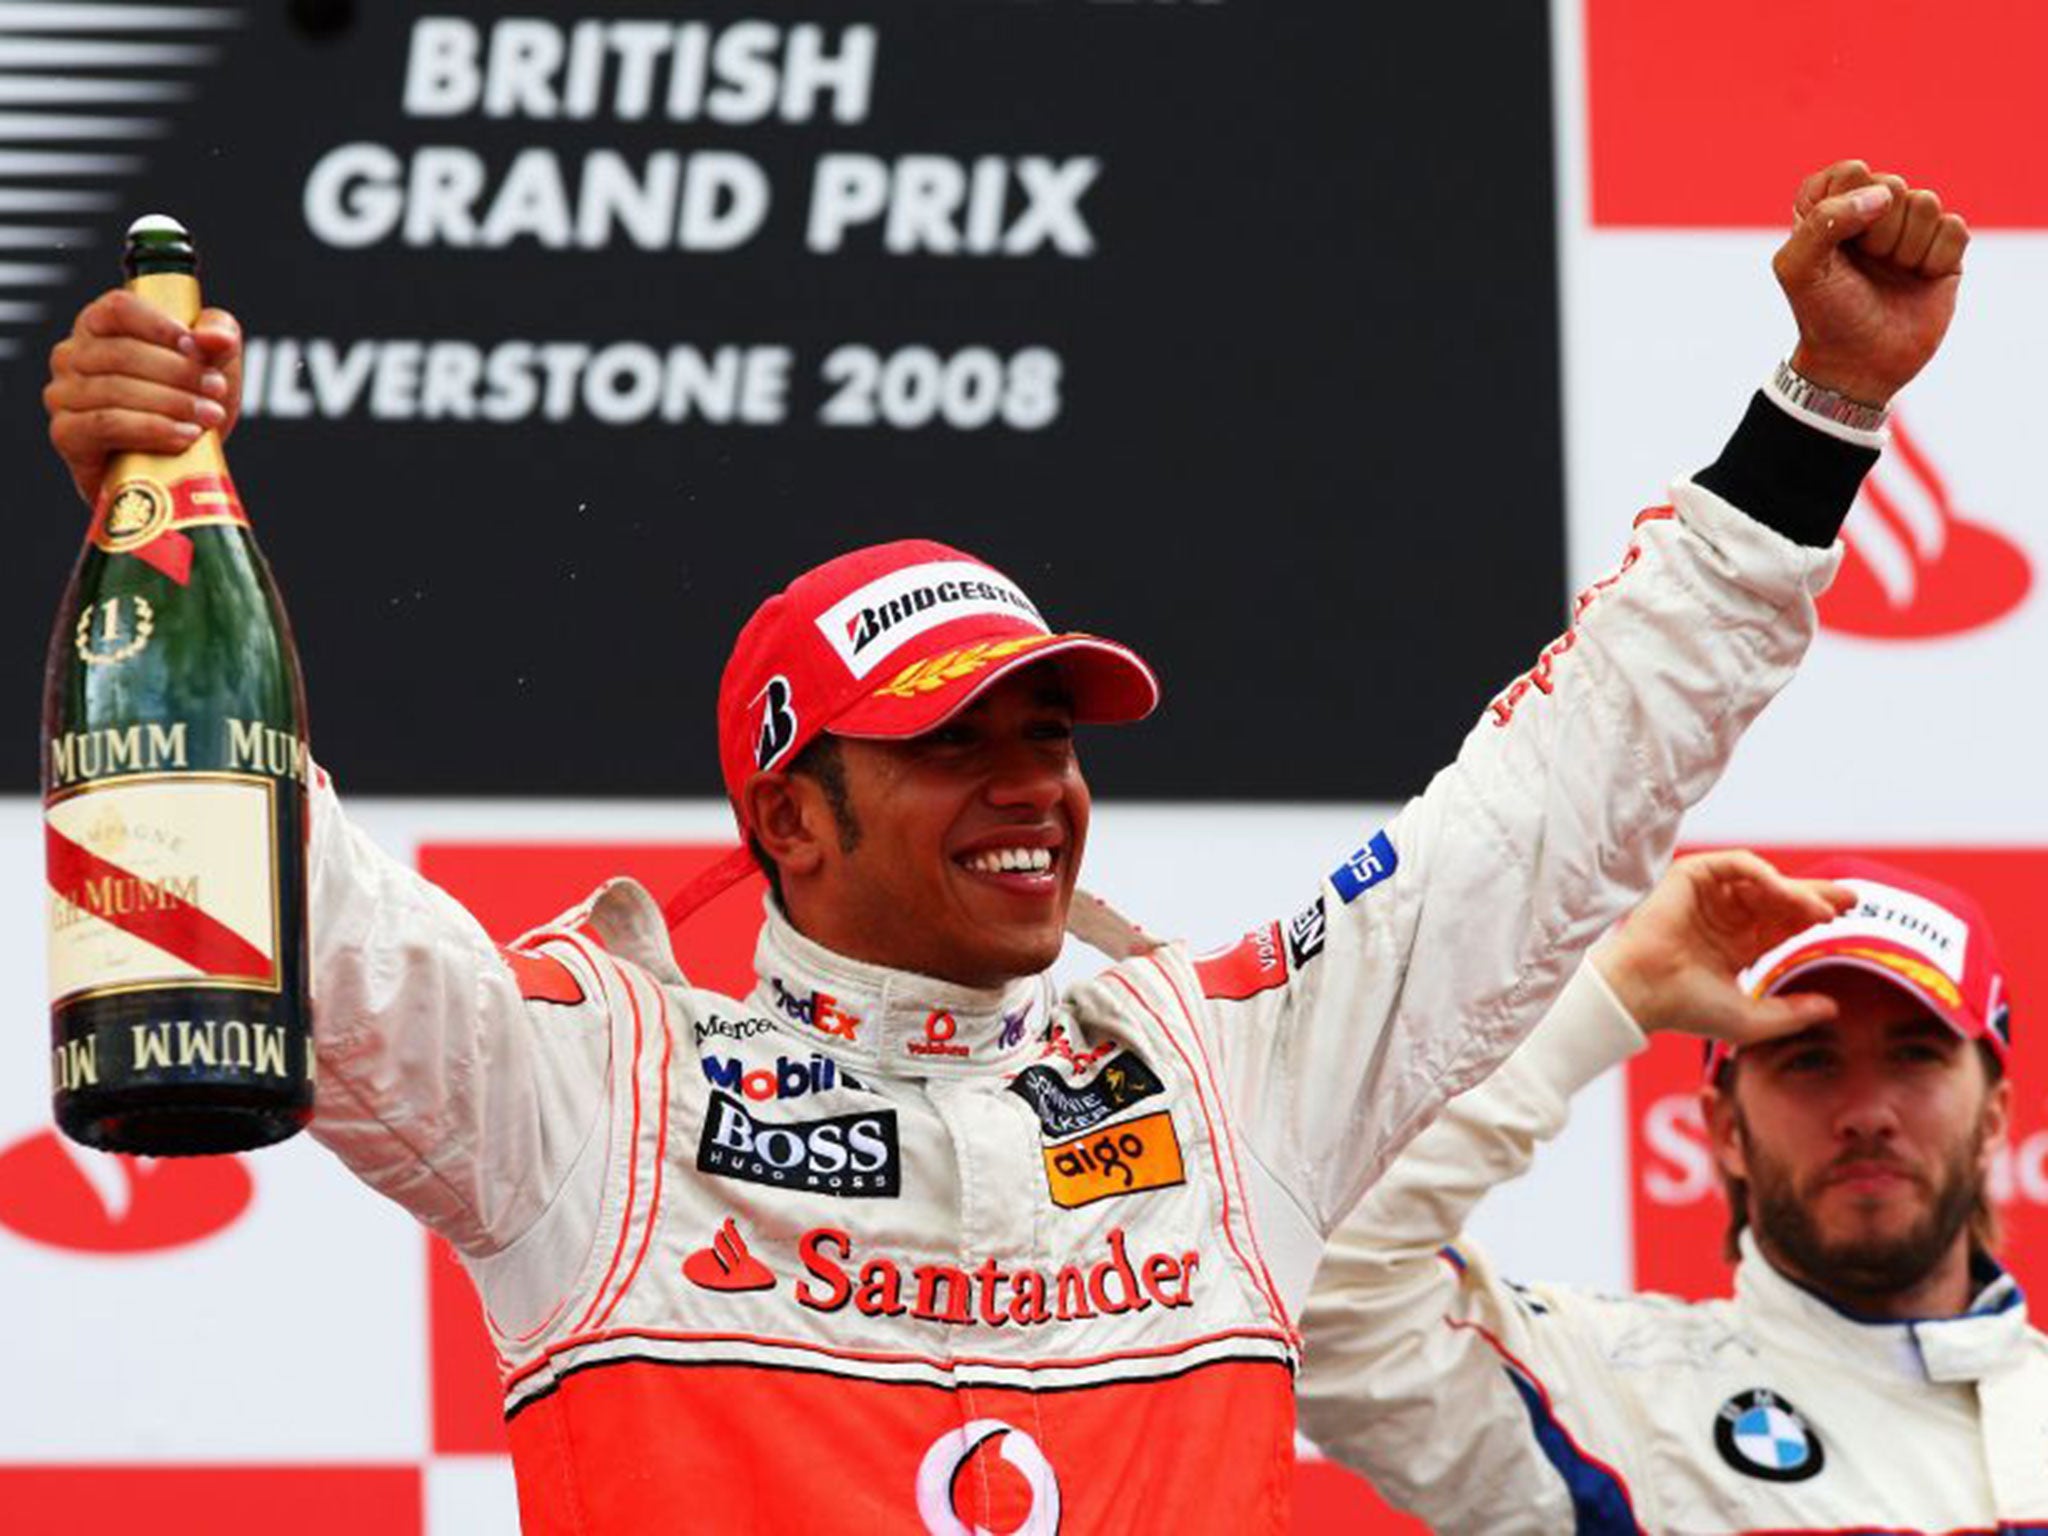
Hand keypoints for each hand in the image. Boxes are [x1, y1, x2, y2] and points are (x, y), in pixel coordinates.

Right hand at [44, 289, 243, 507]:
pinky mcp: (66, 433)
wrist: (176, 466)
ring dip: (171, 403)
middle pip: (122, 352)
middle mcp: (73, 355)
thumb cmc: (187, 403)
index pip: (119, 308)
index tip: (197, 348)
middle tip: (215, 391)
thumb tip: (216, 337)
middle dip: (178, 372)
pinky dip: (151, 429)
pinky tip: (184, 436)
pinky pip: (106, 424)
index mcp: (101, 325)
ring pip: (116, 389)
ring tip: (209, 416)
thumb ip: (220, 337)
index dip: (159, 325)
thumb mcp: (214, 364)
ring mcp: (63, 394)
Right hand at [1594, 850, 1854, 1047]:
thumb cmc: (1686, 1009)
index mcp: (1736, 945)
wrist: (1643, 993)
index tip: (1848, 917)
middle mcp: (1725, 917)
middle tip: (1852, 899)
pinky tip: (1781, 890)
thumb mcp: (1751, 1019)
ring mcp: (1708, 895)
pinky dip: (1762, 873)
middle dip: (1815, 898)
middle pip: (1780, 899)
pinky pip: (1736, 865)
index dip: (1813, 918)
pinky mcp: (1692, 877)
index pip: (1783, 923)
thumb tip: (1833, 1008)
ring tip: (1821, 911)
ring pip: (1763, 882)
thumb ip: (1793, 1014)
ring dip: (1795, 892)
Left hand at [1773, 160, 1968, 407]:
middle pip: (1893, 184)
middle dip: (1877, 232)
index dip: (1845, 206)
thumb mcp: (1798, 268)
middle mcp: (1871, 213)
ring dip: (1905, 247)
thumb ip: (1823, 221)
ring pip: (1927, 202)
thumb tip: (1882, 196)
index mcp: (1830, 208)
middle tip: (1866, 265)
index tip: (1835, 245)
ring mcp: (1910, 229)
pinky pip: (1955, 228)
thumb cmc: (1824, 314)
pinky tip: (1918, 279)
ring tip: (1891, 273)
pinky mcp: (1943, 249)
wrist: (1859, 364)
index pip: (1850, 171)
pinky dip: (1935, 259)